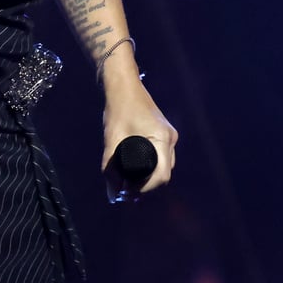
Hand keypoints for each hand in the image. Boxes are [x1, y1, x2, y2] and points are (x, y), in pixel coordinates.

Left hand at [100, 85, 176, 201]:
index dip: (146, 189)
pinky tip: (134, 172)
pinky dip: (150, 168)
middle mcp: (171, 139)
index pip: (162, 176)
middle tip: (125, 192)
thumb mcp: (112, 141)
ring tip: (128, 185)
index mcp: (162, 139)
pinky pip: (161, 158)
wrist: (124, 86)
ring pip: (163, 166)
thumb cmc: (118, 110)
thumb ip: (111, 169)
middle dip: (146, 186)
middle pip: (164, 173)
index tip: (128, 193)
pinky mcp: (164, 135)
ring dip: (148, 178)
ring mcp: (169, 136)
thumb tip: (112, 195)